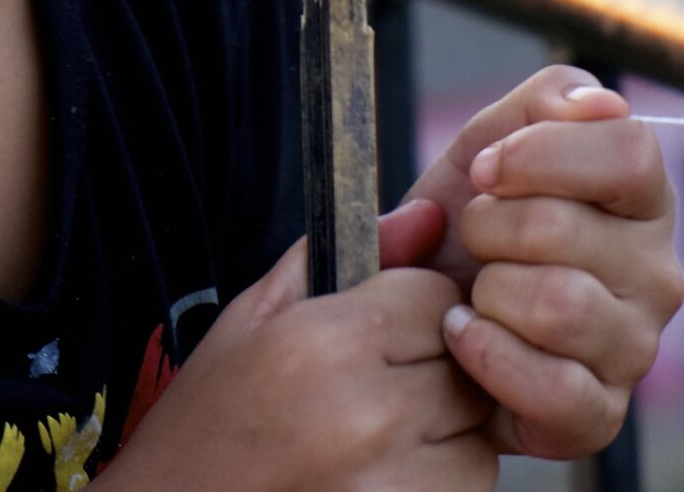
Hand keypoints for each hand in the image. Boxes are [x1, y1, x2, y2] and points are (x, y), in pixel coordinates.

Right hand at [102, 199, 498, 490]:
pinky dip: (443, 474)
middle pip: (461, 364)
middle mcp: (365, 415)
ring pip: (476, 431)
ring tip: (380, 432)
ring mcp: (391, 483)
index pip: (436, 299)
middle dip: (431, 366)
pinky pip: (469, 484)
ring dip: (445, 427)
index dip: (414, 308)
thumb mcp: (254, 317)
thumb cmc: (208, 420)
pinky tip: (386, 469)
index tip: (382, 328)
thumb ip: (343, 257)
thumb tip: (426, 218)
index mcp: (324, 344)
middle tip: (376, 384)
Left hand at [401, 65, 683, 458]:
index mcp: (643, 197)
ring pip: (557, 304)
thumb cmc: (469, 225)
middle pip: (567, 227)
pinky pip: (551, 386)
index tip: (487, 170)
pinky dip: (485, 355)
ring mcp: (635, 348)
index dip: (539, 154)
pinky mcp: (599, 415)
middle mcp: (657, 273)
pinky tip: (464, 337)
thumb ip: (543, 102)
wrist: (426, 316)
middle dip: (488, 226)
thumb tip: (598, 103)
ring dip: (487, 292)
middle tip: (471, 237)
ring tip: (474, 292)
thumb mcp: (489, 143)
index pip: (630, 151)